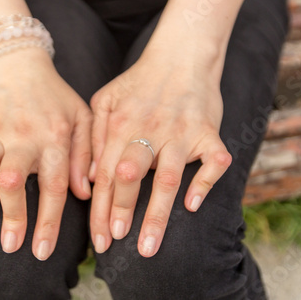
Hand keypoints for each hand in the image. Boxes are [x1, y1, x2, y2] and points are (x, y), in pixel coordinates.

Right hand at [0, 49, 91, 259]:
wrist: (17, 63)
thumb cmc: (55, 96)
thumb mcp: (82, 117)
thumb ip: (87, 154)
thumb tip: (84, 193)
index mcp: (54, 138)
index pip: (54, 185)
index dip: (48, 222)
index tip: (42, 251)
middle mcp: (23, 137)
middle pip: (13, 182)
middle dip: (12, 217)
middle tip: (11, 247)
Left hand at [88, 49, 231, 256]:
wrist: (181, 56)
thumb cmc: (138, 83)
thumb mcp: (104, 101)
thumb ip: (93, 136)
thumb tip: (89, 179)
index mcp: (119, 127)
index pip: (104, 176)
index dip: (99, 210)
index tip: (98, 240)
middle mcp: (148, 132)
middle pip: (129, 178)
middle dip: (120, 213)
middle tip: (114, 244)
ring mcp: (180, 133)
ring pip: (167, 177)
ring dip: (157, 212)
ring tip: (148, 245)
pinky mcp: (208, 132)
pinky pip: (212, 161)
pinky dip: (205, 182)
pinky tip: (193, 205)